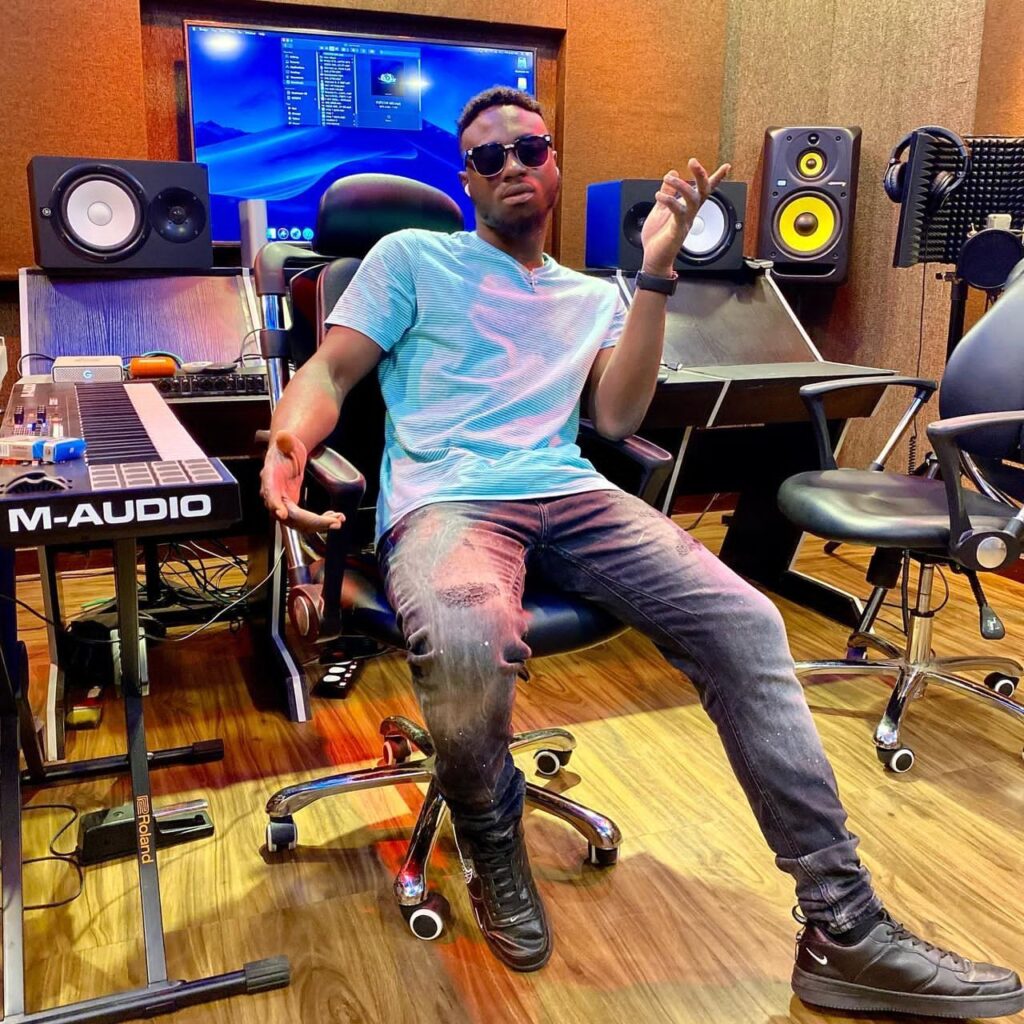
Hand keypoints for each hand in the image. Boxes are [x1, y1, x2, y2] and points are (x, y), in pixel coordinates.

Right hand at [260, 430, 344, 532]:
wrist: (287, 454)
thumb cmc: (286, 448)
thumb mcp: (286, 442)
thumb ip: (285, 441)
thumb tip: (283, 436)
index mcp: (270, 478)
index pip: (270, 493)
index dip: (275, 504)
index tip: (283, 514)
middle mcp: (274, 495)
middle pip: (290, 515)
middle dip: (312, 521)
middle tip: (333, 522)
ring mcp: (283, 504)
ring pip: (299, 523)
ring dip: (319, 524)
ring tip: (338, 520)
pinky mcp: (293, 508)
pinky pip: (305, 521)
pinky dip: (320, 521)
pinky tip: (334, 517)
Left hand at [640, 158, 730, 274]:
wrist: (654, 259)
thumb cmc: (657, 237)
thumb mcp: (660, 209)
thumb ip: (667, 192)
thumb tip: (672, 173)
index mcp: (686, 208)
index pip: (704, 190)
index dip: (716, 178)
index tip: (726, 166)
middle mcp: (689, 213)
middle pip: (703, 191)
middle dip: (701, 175)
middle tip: (693, 162)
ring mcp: (685, 221)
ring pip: (693, 199)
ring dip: (681, 185)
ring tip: (669, 178)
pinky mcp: (677, 229)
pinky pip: (678, 212)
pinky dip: (669, 201)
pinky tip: (659, 195)